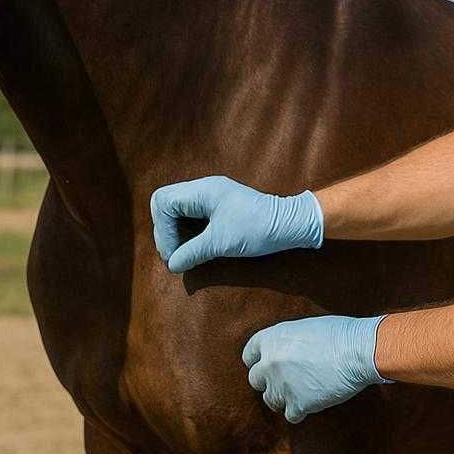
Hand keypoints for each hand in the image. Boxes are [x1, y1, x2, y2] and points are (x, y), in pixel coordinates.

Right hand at [150, 175, 323, 272]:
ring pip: (177, 211)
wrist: (290, 224)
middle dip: (165, 231)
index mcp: (202, 191)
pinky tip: (193, 248)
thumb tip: (172, 265)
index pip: (163, 202)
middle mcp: (203, 189)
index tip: (174, 253)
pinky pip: (191, 217)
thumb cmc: (258, 228)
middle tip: (174, 256)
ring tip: (182, 255)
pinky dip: (187, 233)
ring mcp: (210, 197)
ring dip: (175, 233)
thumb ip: (192, 252)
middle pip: (165, 204)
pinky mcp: (218, 208)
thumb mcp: (222, 242)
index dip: (162, 229)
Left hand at [242, 315, 392, 422]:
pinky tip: (311, 404)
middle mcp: (270, 363)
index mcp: (271, 339)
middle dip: (269, 381)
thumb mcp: (306, 328)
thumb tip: (287, 353)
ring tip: (299, 393)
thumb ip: (288, 342)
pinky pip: (290, 415)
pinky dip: (300, 411)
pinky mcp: (298, 404)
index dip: (258, 361)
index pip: (250, 354)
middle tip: (285, 380)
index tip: (266, 365)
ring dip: (283, 398)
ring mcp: (282, 385)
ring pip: (270, 400)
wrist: (357, 351)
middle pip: (255, 380)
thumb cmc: (340, 334)